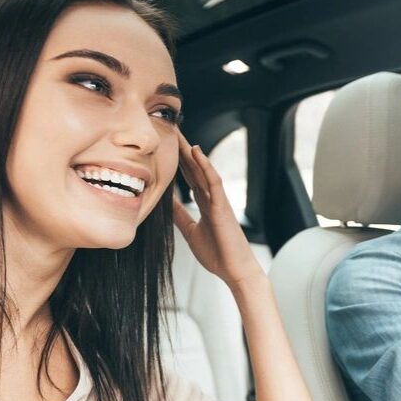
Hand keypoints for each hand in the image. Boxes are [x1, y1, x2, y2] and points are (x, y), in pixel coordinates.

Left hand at [172, 132, 259, 287]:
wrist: (235, 271)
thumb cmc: (217, 255)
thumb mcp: (190, 231)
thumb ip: (180, 215)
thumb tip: (165, 203)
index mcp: (205, 204)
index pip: (190, 177)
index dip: (179, 161)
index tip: (168, 145)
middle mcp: (212, 198)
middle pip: (195, 168)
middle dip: (183, 150)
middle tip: (171, 129)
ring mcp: (218, 200)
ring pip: (203, 170)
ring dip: (192, 151)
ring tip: (180, 133)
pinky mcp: (223, 205)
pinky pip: (213, 181)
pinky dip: (205, 165)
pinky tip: (197, 151)